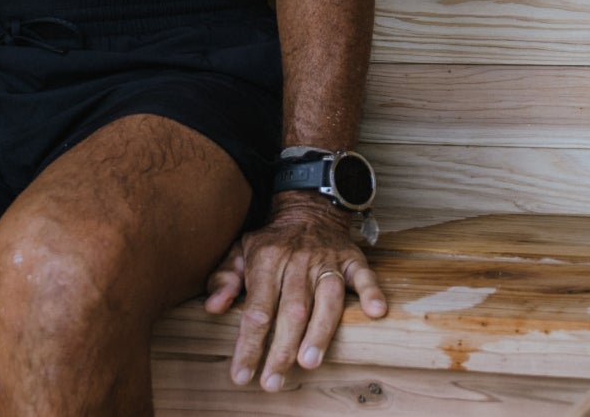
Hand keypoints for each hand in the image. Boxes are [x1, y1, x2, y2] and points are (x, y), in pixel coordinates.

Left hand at [203, 193, 388, 390]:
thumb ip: (224, 278)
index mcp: (267, 260)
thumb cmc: (272, 241)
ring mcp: (327, 261)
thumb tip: (213, 307)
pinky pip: (363, 276)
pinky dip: (371, 292)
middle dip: (282, 349)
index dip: (249, 345)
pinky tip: (376, 312)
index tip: (242, 375)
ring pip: (327, 299)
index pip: (257, 310)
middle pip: (292, 311)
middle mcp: (298, 262)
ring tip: (310, 362)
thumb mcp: (240, 251)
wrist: (308, 208)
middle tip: (273, 381)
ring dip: (320, 332)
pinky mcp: (352, 260)